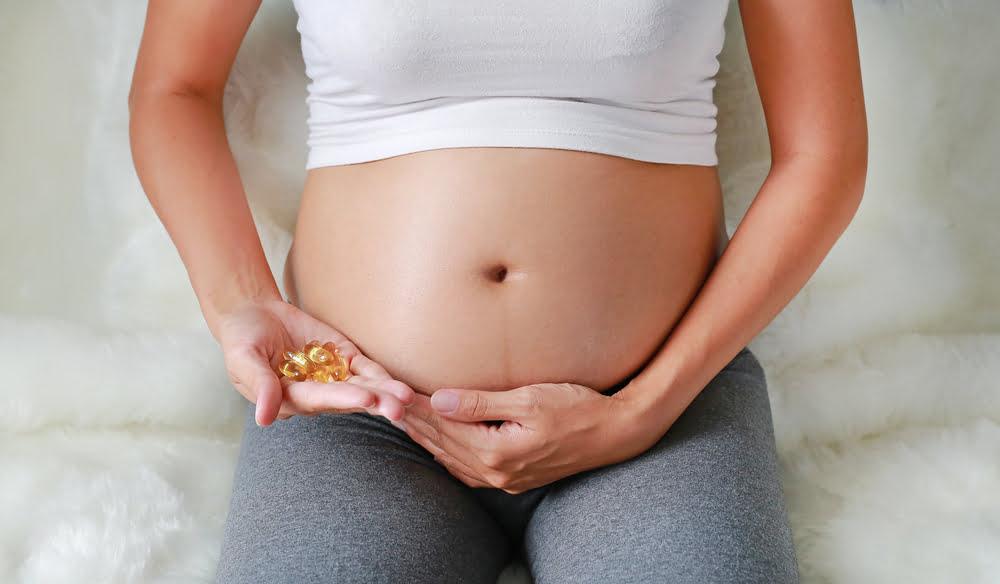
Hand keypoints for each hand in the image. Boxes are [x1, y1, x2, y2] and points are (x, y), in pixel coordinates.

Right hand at [215, 297, 414, 426]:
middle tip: (399, 408)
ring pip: (362, 387)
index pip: (319, 399)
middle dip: (374, 403)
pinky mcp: (343, 358)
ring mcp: (332, 377)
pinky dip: (383, 376)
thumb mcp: (243, 359)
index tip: (366, 398)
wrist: (254, 313)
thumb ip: (259, 385)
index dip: (343, 398)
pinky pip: (366, 369)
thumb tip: (264, 419)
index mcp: (290, 398)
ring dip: (385, 393)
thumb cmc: (242, 339)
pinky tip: (402, 386)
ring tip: (407, 398)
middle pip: (348, 399)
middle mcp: (316, 393)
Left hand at [392, 382, 656, 493]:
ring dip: (423, 435)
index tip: (387, 386)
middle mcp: (494, 471)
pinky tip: (435, 439)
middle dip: (409, 420)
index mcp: (495, 452)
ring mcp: (503, 478)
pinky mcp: (512, 476)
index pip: (441, 424)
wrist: (617, 434)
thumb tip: (439, 399)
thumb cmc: (578, 409)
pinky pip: (465, 465)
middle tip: (380, 397)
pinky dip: (444, 449)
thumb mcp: (530, 398)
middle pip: (439, 443)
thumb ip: (482, 402)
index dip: (412, 404)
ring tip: (397, 415)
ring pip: (449, 456)